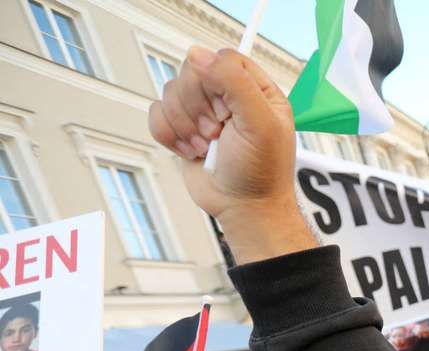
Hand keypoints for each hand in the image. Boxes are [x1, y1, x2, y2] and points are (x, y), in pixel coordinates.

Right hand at [149, 47, 313, 261]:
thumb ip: (234, 82)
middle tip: (218, 133)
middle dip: (199, 108)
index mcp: (256, 89)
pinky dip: (169, 136)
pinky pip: (156, 113)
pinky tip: (191, 152)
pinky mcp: (182, 128)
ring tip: (208, 147)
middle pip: (192, 72)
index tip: (227, 112)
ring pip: (171, 92)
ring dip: (186, 126)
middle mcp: (228, 96)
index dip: (217, 82)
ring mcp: (203, 111)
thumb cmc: (261, 172)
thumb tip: (198, 54)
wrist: (243, 208)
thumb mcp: (259, 123)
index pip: (223, 58)